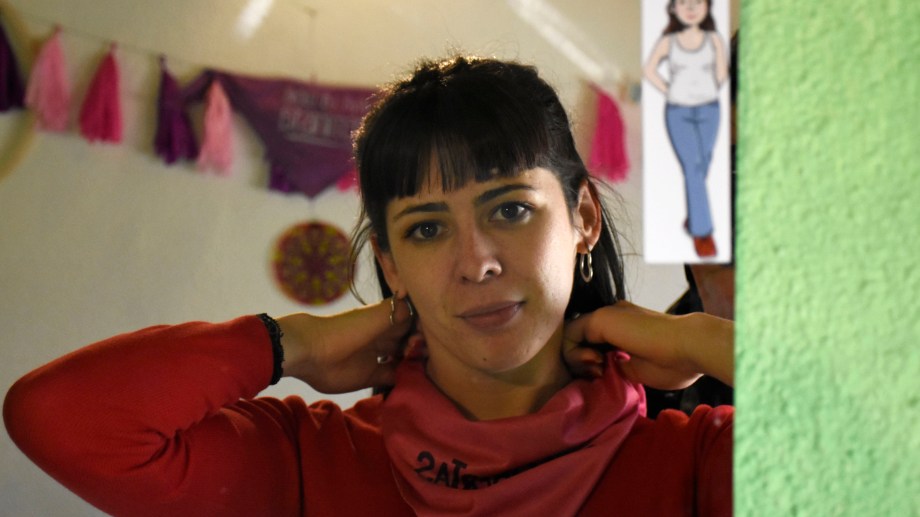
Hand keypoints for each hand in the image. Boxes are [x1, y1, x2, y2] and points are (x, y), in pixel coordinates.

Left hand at [276, 296, 418, 392]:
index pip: (413, 321)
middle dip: (422, 347)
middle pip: (409, 340)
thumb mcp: (377, 316)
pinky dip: (402, 380)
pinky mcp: (369, 376)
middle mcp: (383, 337)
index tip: (432, 337)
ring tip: (423, 368)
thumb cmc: (346, 331)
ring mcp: (376, 357)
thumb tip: (423, 307)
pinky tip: (413, 381)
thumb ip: (400, 310)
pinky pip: (391, 377)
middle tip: (427, 355)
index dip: (424, 328)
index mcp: (386, 320)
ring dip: (413, 363)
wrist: (311, 352)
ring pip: (402, 359)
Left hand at [563, 301, 732, 389]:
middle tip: (599, 373)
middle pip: (579, 339)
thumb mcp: (641, 371)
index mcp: (624, 328)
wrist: (690, 347)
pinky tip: (595, 362)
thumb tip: (608, 368)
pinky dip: (574, 353)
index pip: (593, 344)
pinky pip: (569, 334)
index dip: (591, 364)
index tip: (604, 375)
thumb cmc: (675, 362)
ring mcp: (606, 316)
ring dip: (576, 359)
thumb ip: (621, 367)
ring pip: (571, 336)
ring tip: (598, 369)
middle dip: (581, 362)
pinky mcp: (600, 319)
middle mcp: (613, 318)